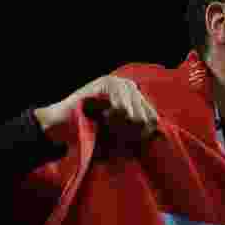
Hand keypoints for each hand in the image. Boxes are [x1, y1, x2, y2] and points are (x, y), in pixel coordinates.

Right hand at [34, 75, 159, 144]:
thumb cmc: (93, 131)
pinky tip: (101, 117)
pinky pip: (121, 108)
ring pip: (134, 116)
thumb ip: (139, 131)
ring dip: (119, 128)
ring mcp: (118, 82)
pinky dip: (111, 119)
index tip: (126, 142)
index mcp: (137, 98)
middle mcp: (131, 87)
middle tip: (113, 134)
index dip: (141, 136)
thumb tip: (160, 134)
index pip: (153, 120)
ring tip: (106, 125)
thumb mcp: (121, 133)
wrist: (63, 126)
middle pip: (145, 119)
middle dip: (129, 133)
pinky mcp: (106, 83)